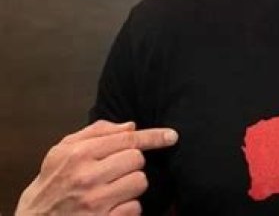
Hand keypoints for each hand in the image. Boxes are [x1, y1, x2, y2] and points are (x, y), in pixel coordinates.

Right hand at [16, 120, 177, 215]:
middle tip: (116, 171)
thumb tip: (131, 126)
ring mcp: (96, 202)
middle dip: (132, 164)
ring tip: (113, 190)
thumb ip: (95, 133)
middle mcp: (87, 177)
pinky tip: (112, 208)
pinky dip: (128, 208)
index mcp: (78, 154)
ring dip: (132, 186)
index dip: (153, 137)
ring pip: (140, 182)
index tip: (171, 136)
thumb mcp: (61, 152)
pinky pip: (135, 208)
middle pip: (137, 159)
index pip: (127, 139)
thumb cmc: (51, 184)